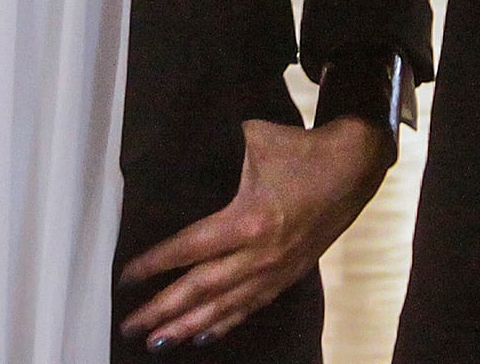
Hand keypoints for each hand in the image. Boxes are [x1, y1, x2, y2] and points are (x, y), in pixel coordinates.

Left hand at [118, 117, 391, 348]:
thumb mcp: (253, 138)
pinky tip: (202, 336)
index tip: (127, 277)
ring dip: (188, 326)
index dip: (156, 264)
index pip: (190, 248)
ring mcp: (275, 270)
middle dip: (163, 311)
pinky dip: (224, 324)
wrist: (352, 166)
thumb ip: (215, 150)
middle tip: (130, 326)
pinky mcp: (288, 276)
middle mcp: (259, 253)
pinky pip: (250, 307)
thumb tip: (177, 152)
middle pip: (202, 289)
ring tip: (157, 341)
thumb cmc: (299, 149)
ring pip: (225, 307)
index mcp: (247, 219)